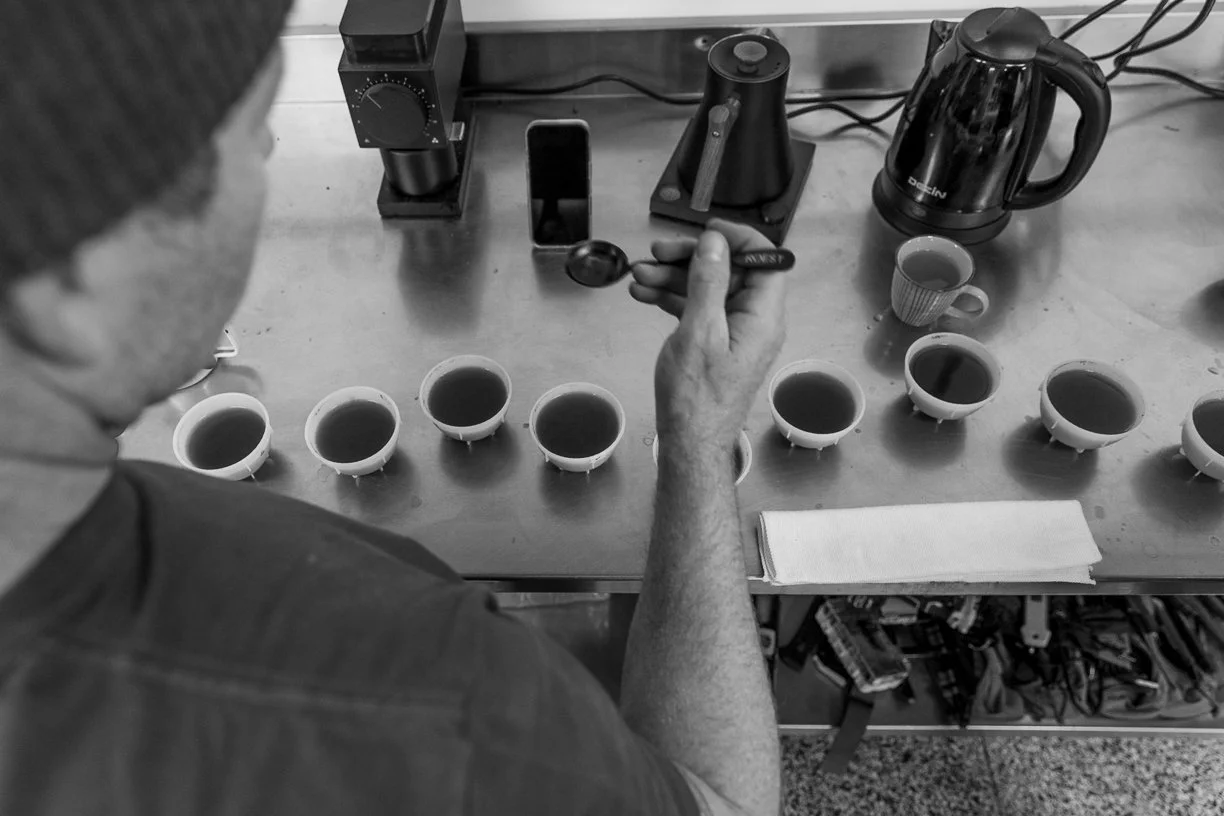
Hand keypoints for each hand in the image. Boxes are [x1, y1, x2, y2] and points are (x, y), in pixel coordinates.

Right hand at [630, 219, 786, 453]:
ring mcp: (735, 333)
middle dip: (692, 258)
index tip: (704, 233)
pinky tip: (643, 295)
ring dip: (673, 278)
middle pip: (730, 271)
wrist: (690, 442)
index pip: (765, 259)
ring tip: (637, 276)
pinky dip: (672, 300)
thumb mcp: (699, 330)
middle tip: (655, 252)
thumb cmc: (697, 394)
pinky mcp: (716, 345)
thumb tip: (716, 242)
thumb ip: (709, 281)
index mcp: (763, 315)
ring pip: (708, 290)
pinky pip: (698, 311)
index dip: (737, 239)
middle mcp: (755, 320)